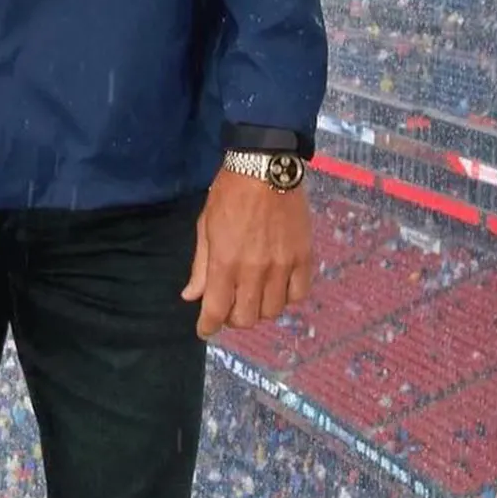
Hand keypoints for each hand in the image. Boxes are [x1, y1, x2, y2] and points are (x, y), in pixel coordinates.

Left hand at [182, 169, 312, 340]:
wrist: (266, 167)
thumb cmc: (229, 193)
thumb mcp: (205, 227)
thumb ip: (201, 266)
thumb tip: (191, 296)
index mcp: (226, 262)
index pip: (216, 311)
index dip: (208, 327)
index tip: (205, 330)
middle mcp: (255, 270)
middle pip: (247, 318)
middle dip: (233, 319)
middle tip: (229, 307)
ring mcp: (283, 265)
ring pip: (273, 311)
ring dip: (260, 310)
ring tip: (253, 296)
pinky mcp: (304, 257)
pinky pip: (299, 294)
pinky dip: (286, 298)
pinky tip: (277, 288)